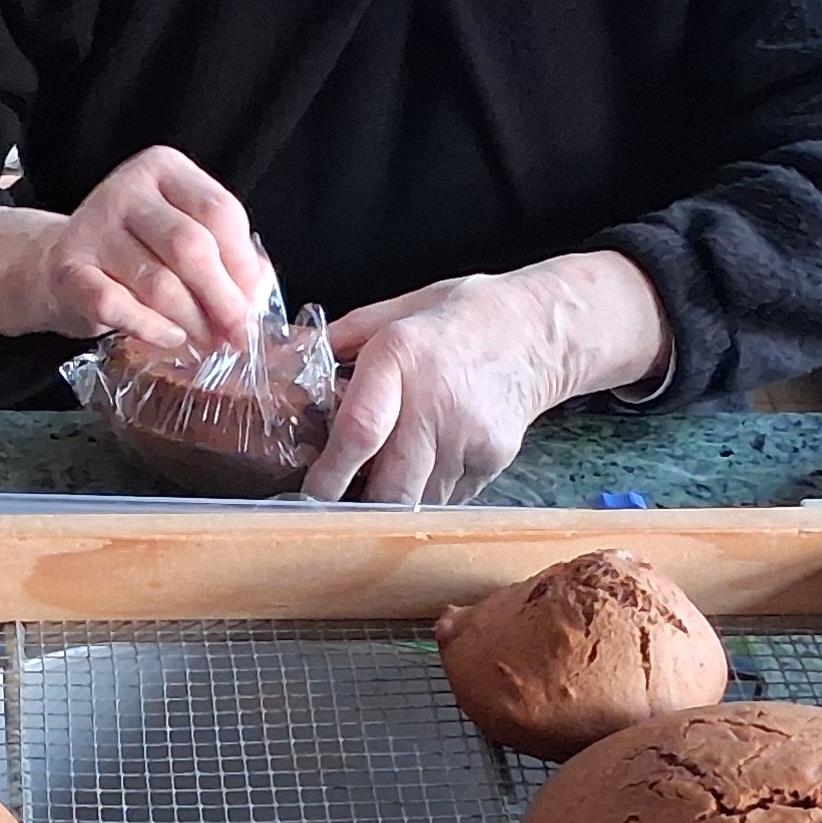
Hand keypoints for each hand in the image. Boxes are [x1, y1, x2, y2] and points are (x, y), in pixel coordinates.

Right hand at [0, 146, 275, 348]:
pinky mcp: (67, 267)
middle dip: (223, 300)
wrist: (57, 265)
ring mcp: (92, 225)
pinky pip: (116, 305)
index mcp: (163, 169)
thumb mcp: (183, 236)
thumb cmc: (137, 253)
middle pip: (191, 246)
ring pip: (159, 283)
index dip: (244, 266)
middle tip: (238, 337)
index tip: (254, 305)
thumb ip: (226, 256)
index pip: (219, 213)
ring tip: (207, 344)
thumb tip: (258, 297)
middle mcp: (126, 188)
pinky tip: (169, 338)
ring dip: (192, 322)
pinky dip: (150, 328)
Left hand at [303, 253, 669, 504]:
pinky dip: (428, 493)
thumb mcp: (397, 311)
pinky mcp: (493, 460)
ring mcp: (469, 438)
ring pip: (419, 503)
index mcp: (402, 358)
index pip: (359, 432)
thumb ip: (341, 339)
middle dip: (359, 511)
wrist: (540, 330)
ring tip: (378, 487)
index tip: (310, 496)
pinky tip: (425, 467)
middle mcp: (436, 404)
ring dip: (393, 506)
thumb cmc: (461, 317)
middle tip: (336, 512)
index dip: (330, 475)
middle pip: (393, 488)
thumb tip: (281, 356)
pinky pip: (449, 496)